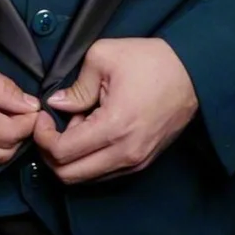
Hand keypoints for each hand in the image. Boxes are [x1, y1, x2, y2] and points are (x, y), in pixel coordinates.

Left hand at [33, 38, 198, 184]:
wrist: (193, 72)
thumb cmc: (152, 61)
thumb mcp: (104, 57)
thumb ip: (76, 86)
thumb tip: (56, 104)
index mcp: (114, 128)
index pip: (62, 153)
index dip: (42, 137)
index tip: (41, 116)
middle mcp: (125, 154)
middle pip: (70, 176)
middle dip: (50, 153)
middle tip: (49, 126)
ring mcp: (136, 162)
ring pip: (87, 178)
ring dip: (72, 157)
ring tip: (76, 122)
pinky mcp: (143, 162)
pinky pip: (105, 172)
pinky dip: (90, 158)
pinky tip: (93, 130)